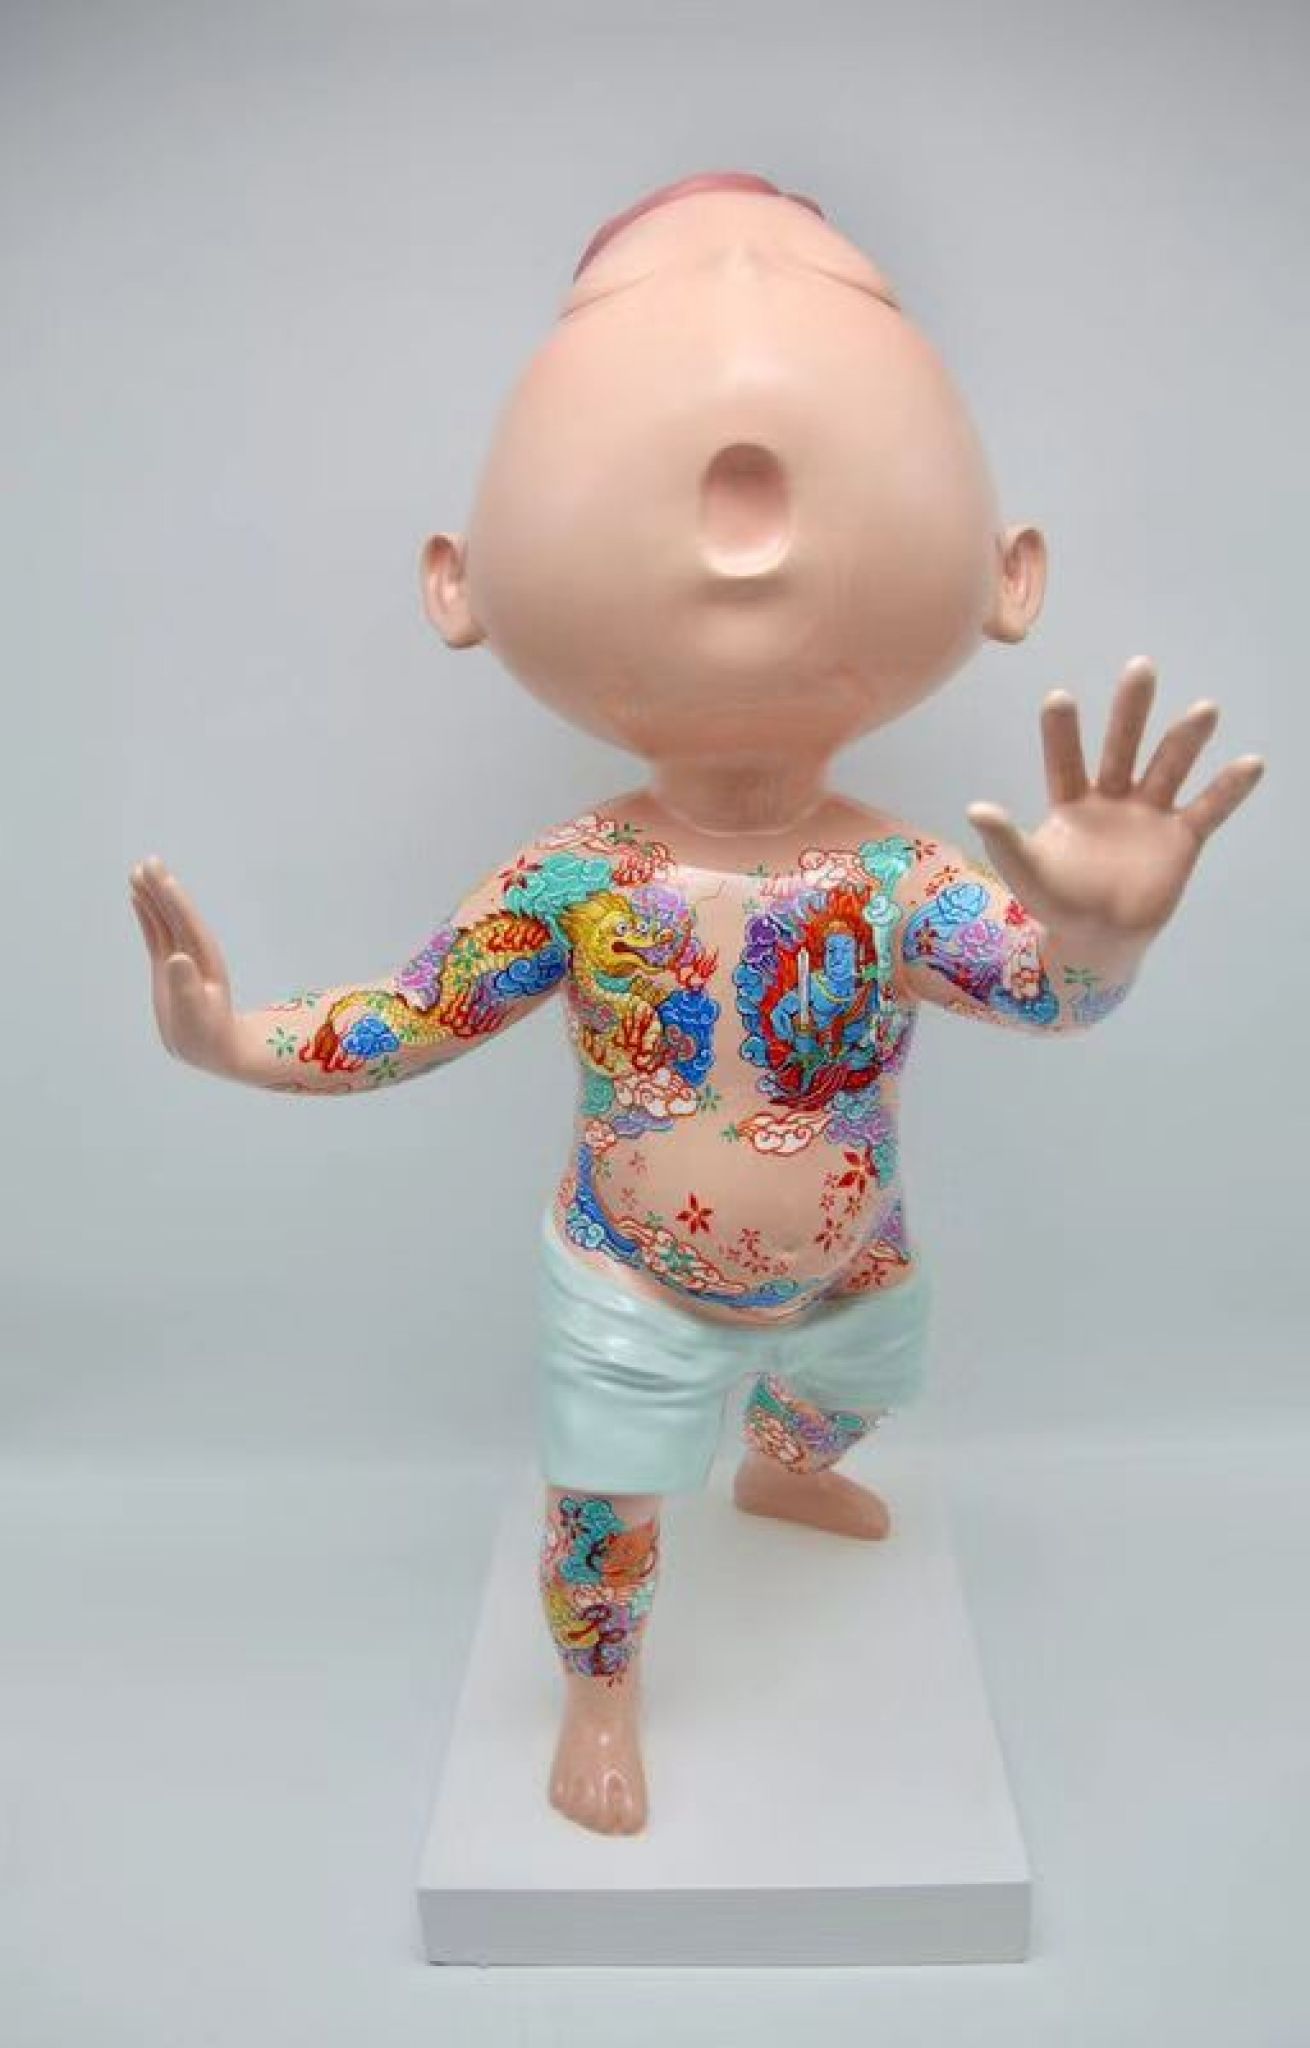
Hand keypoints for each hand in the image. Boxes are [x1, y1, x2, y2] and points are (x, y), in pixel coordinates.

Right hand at [129, 856, 240, 1074]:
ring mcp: (181, 958)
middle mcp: (193, 954)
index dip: (174, 901)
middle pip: (175, 916)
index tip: (161, 877)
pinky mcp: (169, 965)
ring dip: (153, 897)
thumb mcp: (196, 1015)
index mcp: (203, 961)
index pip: (186, 924)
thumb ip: (187, 988)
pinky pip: (157, 934)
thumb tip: (177, 957)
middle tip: (147, 862)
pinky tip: (139, 899)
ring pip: (165, 921)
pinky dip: (148, 916)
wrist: (211, 1049)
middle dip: (162, 890)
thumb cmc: (206, 1036)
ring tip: (137, 872)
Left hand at [967, 657, 1263, 952]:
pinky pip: (1208, 809)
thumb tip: (976, 809)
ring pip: (1168, 767)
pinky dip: (1228, 789)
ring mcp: (1149, 814)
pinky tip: (1251, 763)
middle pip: (1122, 747)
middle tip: (1140, 668)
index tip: (1058, 698)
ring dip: (1186, 739)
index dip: (1062, 733)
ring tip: (1205, 709)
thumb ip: (1005, 841)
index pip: (1065, 761)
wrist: (1098, 940)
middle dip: (1130, 711)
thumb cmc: (1057, 902)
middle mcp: (1113, 797)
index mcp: (1072, 801)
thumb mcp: (1027, 873)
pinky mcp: (1181, 838)